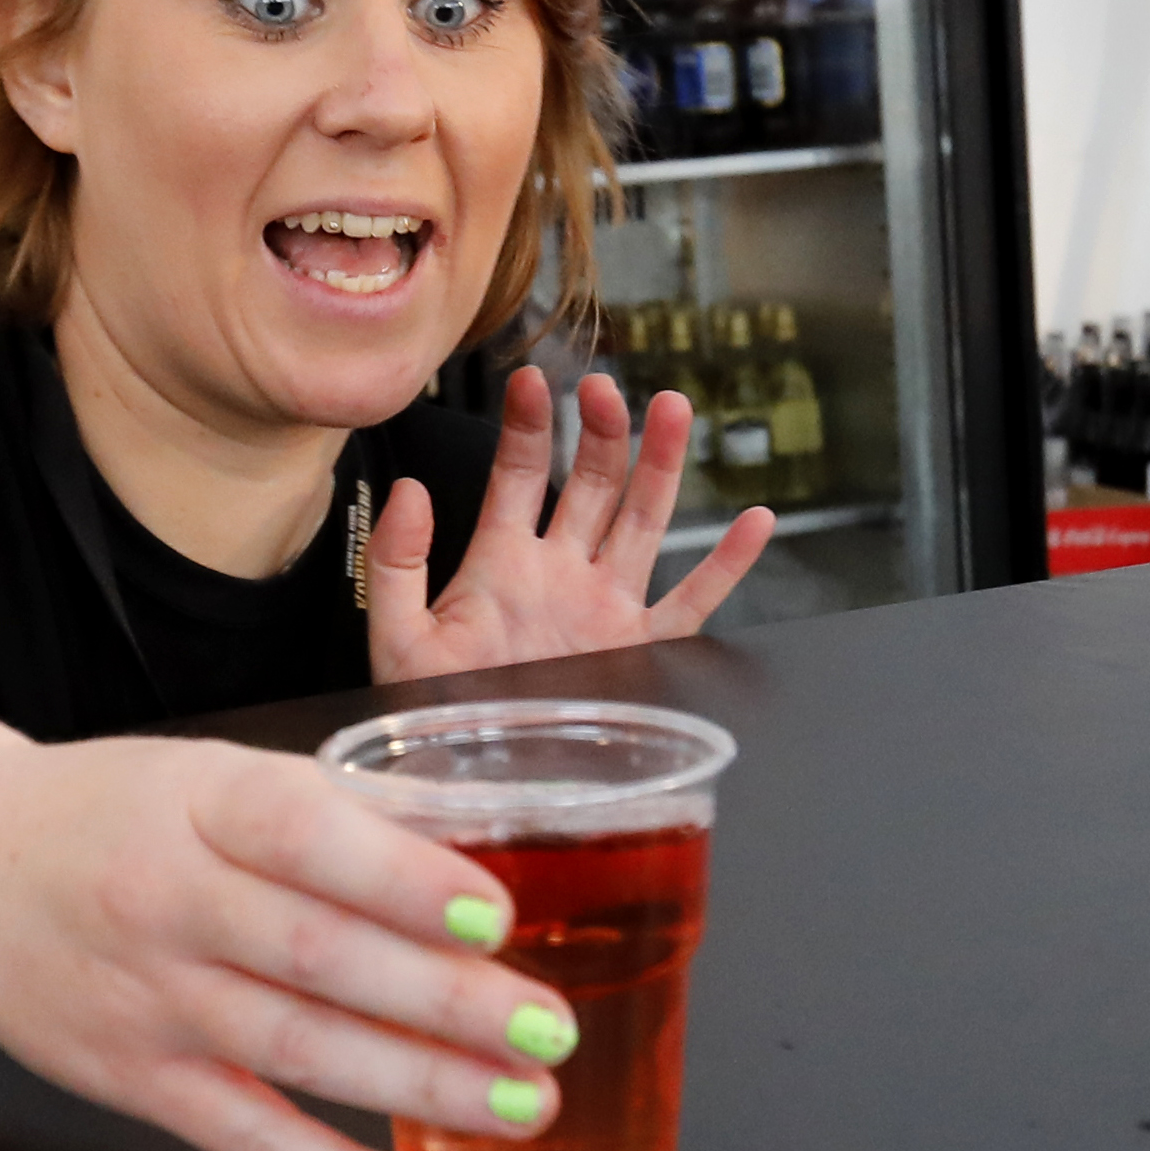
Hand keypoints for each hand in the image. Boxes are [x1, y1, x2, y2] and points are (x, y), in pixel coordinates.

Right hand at [0, 735, 576, 1150]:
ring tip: (521, 1104)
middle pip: (313, 955)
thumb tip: (476, 856)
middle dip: (441, 999)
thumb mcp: (200, 779)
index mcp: (192, 805)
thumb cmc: (99, 819)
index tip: (492, 914)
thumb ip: (323, 813)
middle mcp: (162, 901)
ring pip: (294, 1049)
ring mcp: (144, 1000)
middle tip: (547, 1025)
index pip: (300, 834)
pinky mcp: (133, 1080)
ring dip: (417, 1085)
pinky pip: (244, 1137)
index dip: (400, 878)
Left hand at [368, 365, 771, 682]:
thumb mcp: (394, 634)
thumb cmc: (428, 708)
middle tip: (605, 387)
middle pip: (590, 484)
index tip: (530, 379)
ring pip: (642, 520)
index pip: (517, 475)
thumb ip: (397, 561)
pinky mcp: (637, 649)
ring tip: (673, 410)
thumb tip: (410, 490)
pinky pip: (691, 603)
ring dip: (659, 467)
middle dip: (600, 432)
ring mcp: (604, 607)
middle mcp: (560, 573)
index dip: (526, 426)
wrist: (472, 771)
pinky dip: (726, 565)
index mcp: (500, 562)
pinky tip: (755, 522)